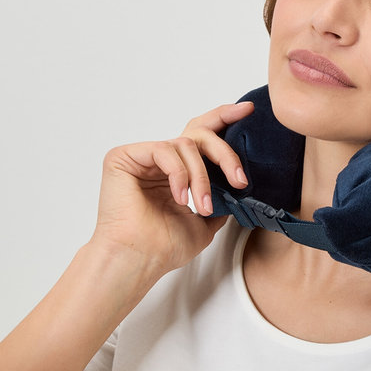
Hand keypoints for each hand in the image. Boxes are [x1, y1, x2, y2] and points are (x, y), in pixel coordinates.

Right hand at [90, 101, 254, 278]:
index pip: (202, 136)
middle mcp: (159, 160)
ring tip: (202, 206)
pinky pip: (164, 150)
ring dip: (202, 177)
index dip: (224, 118)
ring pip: (185, 145)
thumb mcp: (206, 221)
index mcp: (176, 170)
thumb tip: (241, 186)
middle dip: (225, 153)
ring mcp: (141, 157)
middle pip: (199, 134)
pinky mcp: (123, 156)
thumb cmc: (164, 246)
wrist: (139, 260)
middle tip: (239, 178)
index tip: (248, 111)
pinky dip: (178, 174)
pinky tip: (179, 198)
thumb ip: (221, 198)